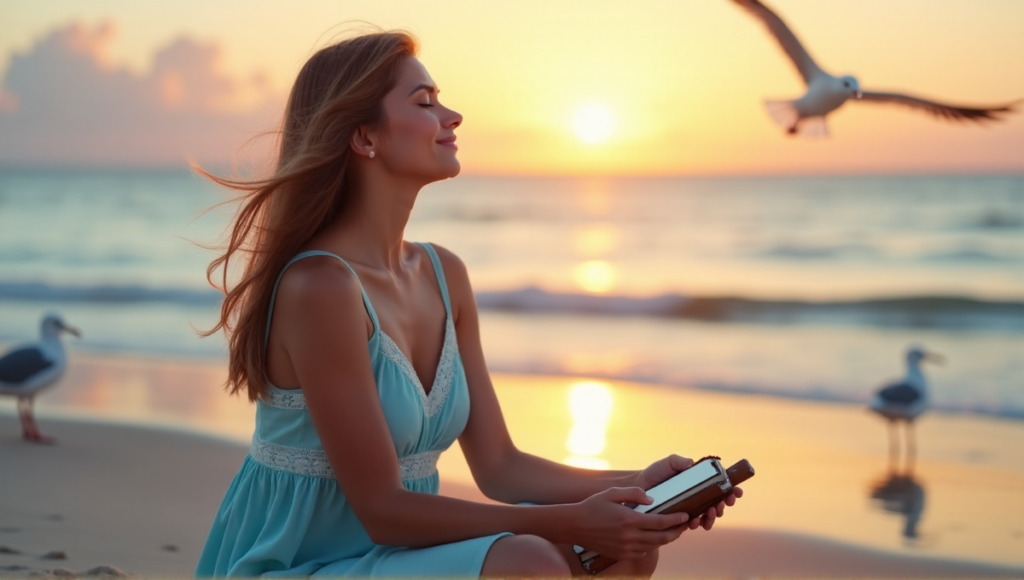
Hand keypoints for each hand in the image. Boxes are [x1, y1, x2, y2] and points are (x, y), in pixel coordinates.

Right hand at [569, 487, 690, 559]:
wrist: (574, 525)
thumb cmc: (593, 506)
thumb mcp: (613, 492)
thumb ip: (634, 492)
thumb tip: (652, 499)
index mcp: (629, 519)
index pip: (660, 521)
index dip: (676, 519)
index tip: (685, 515)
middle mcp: (629, 536)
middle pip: (661, 538)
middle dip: (676, 532)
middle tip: (683, 525)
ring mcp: (625, 548)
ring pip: (654, 546)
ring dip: (665, 539)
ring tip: (672, 532)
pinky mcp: (621, 554)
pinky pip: (642, 552)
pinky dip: (651, 546)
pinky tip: (653, 538)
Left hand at [635, 455, 743, 532]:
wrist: (638, 488)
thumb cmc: (655, 473)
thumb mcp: (667, 464)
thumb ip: (678, 461)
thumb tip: (690, 463)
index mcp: (698, 482)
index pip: (720, 485)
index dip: (731, 489)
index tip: (736, 492)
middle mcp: (697, 495)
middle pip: (718, 502)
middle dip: (724, 504)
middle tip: (722, 504)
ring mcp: (690, 507)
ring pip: (708, 515)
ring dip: (713, 516)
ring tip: (709, 514)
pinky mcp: (681, 518)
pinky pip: (693, 523)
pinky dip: (697, 524)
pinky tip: (694, 522)